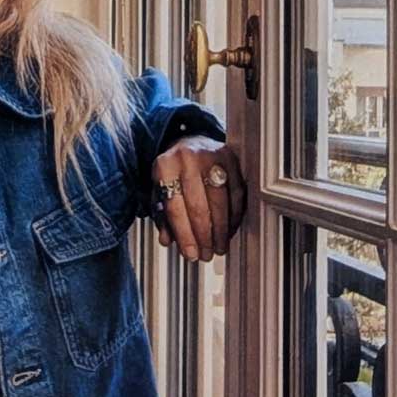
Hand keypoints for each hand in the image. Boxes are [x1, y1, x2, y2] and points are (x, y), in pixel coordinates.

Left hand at [151, 136, 246, 261]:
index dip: (184, 236)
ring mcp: (210, 156)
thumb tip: (167, 240)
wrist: (190, 142)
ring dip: (221, 230)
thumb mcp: (160, 189)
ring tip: (220, 247)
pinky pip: (236, 193)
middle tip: (207, 254)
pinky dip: (234, 215)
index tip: (191, 254)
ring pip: (220, 201)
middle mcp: (187, 159)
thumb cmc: (174, 171)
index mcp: (164, 167)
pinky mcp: (230, 157)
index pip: (175, 208)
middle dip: (204, 236)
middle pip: (198, 206)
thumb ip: (162, 216)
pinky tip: (230, 229)